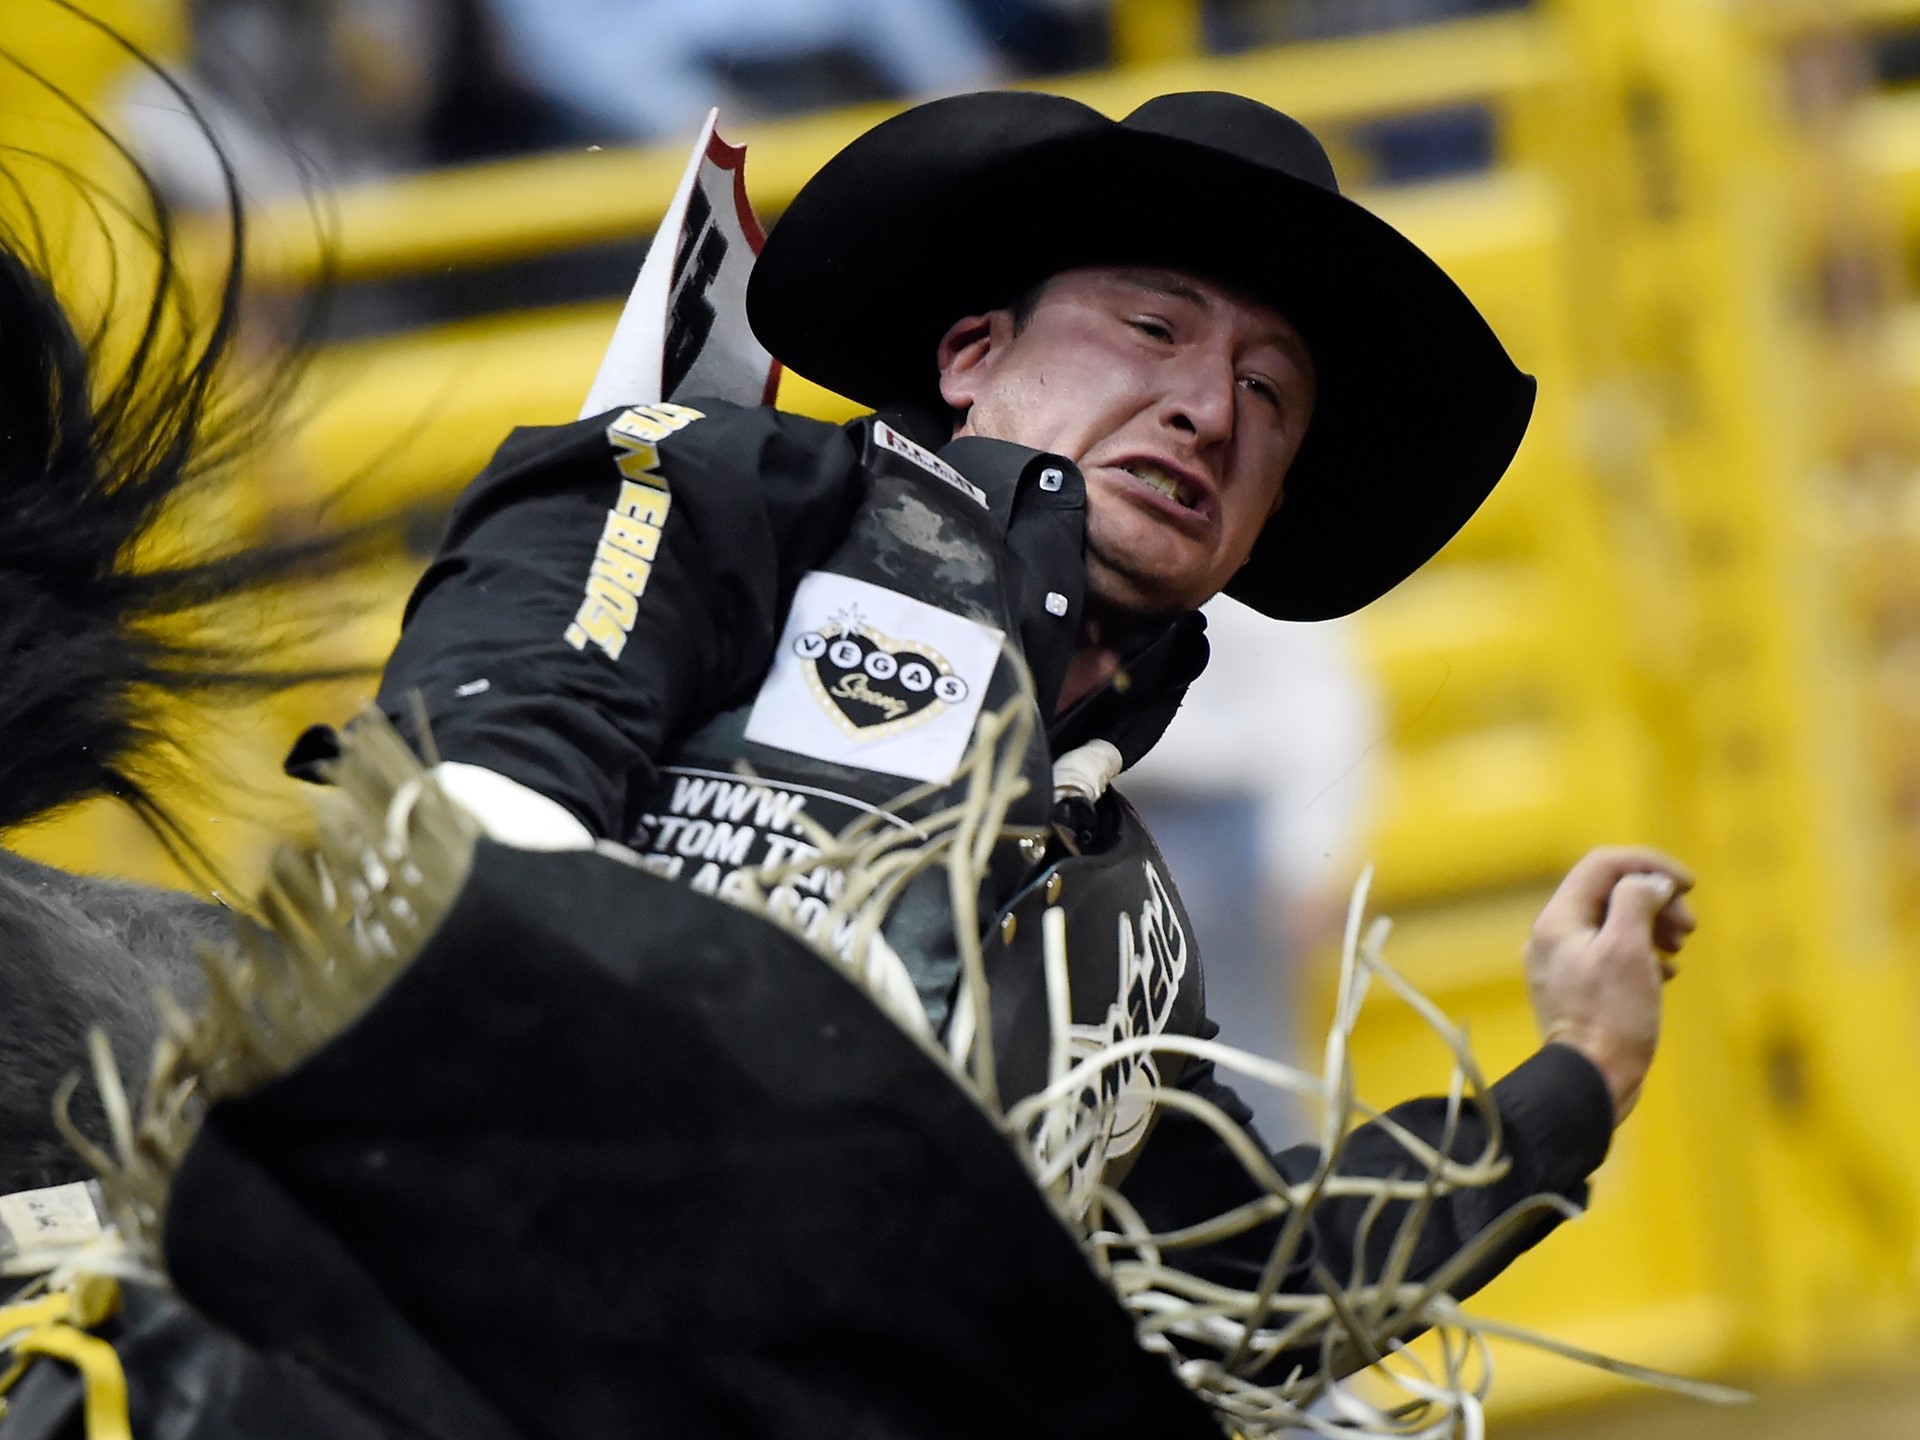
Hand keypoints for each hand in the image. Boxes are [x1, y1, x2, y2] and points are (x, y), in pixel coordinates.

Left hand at [1524, 846, 1695, 1124]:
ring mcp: (1563, 964)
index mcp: (1558, 920)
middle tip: (1688, 925)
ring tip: (1680, 946)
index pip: (1603, 865)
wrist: (1591, 1081)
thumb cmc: (1611, 1018)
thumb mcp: (1628, 949)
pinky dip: (1644, 954)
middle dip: (1655, 899)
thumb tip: (1649, 882)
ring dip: (1653, 925)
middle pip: (1609, 892)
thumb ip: (1636, 902)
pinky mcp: (1579, 990)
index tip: (1688, 884)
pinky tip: (1667, 973)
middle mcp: (1553, 937)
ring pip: (1614, 923)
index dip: (1649, 864)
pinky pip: (1613, 954)